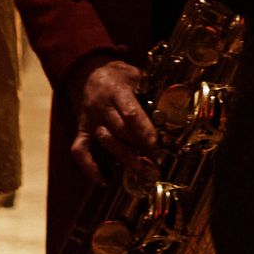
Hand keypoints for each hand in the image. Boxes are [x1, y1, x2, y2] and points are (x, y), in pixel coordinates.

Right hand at [68, 58, 155, 181]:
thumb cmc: (119, 76)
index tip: (155, 145)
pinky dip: (90, 168)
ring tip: (142, 171)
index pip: (130, 113)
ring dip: (124, 159)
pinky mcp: (81, 130)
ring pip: (106, 142)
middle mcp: (102, 106)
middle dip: (138, 148)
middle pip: (120, 131)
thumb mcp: (135, 75)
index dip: (143, 130)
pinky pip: (80, 151)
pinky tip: (104, 180)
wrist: (89, 72)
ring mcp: (90, 119)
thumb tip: (173, 104)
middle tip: (155, 163)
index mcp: (117, 90)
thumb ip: (150, 88)